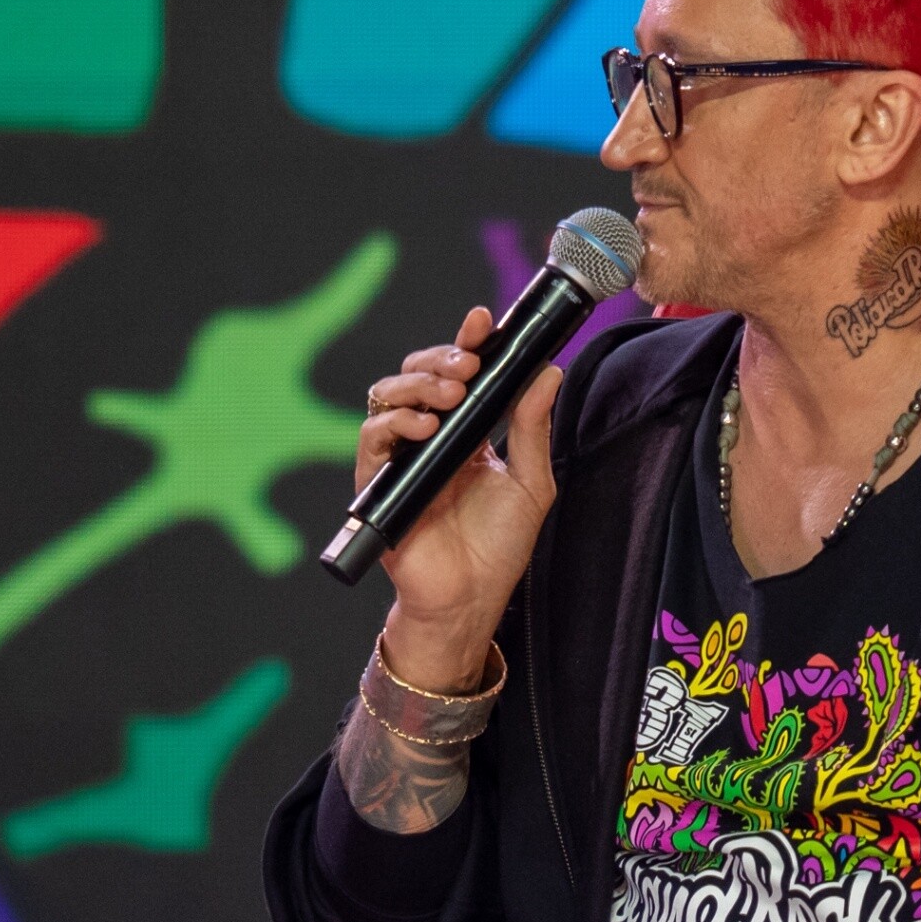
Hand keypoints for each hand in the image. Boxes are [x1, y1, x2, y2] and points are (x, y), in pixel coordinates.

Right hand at [356, 306, 560, 691]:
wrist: (472, 600)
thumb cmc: (499, 548)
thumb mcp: (532, 482)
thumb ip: (533, 428)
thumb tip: (549, 372)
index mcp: (465, 433)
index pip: (457, 375)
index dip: (464, 344)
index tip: (480, 321)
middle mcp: (429, 439)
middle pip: (417, 376)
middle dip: (438, 360)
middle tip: (466, 367)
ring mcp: (401, 460)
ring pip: (388, 397)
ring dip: (416, 385)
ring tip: (449, 396)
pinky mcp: (378, 485)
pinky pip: (371, 440)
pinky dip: (394, 424)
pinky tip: (423, 427)